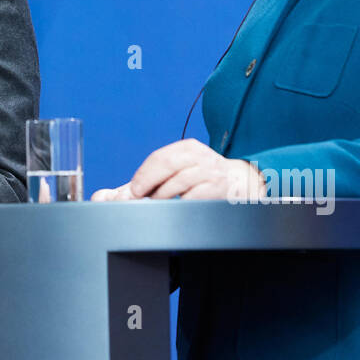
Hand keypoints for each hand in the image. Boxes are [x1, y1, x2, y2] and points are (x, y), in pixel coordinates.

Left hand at [97, 139, 264, 201]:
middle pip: (168, 167)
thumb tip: (117, 193)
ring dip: (163, 198)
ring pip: (179, 184)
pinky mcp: (219, 191)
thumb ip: (155, 177)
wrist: (241, 183)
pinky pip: (194, 198)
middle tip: (138, 199)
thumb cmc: (202, 178)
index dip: (144, 175)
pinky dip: (182, 205)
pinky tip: (177, 210)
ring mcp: (212, 173)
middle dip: (148, 185)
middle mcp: (201, 157)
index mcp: (188, 149)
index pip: (160, 158)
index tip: (134, 190)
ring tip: (158, 205)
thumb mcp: (182, 169)